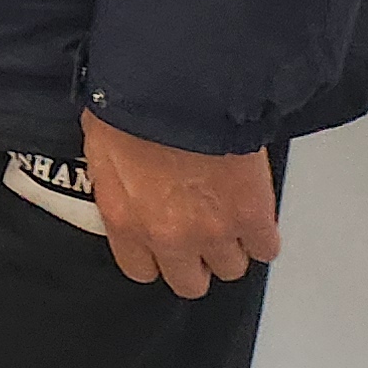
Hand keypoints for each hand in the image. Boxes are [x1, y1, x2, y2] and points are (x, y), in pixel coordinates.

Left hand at [81, 113, 281, 297]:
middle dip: (194, 260)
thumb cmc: (132, 103)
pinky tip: (254, 214)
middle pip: (189, 282)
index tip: (163, 243)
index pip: (140, 269)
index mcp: (124, 218)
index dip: (156, 256)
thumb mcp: (102, 144)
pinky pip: (265, 248)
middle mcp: (168, 235)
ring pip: (231, 268)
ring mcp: (213, 230)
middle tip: (198, 234)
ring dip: (230, 246)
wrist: (177, 86)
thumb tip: (123, 180)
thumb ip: (116, 179)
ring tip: (228, 219)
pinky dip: (262, 235)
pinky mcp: (252, 217)